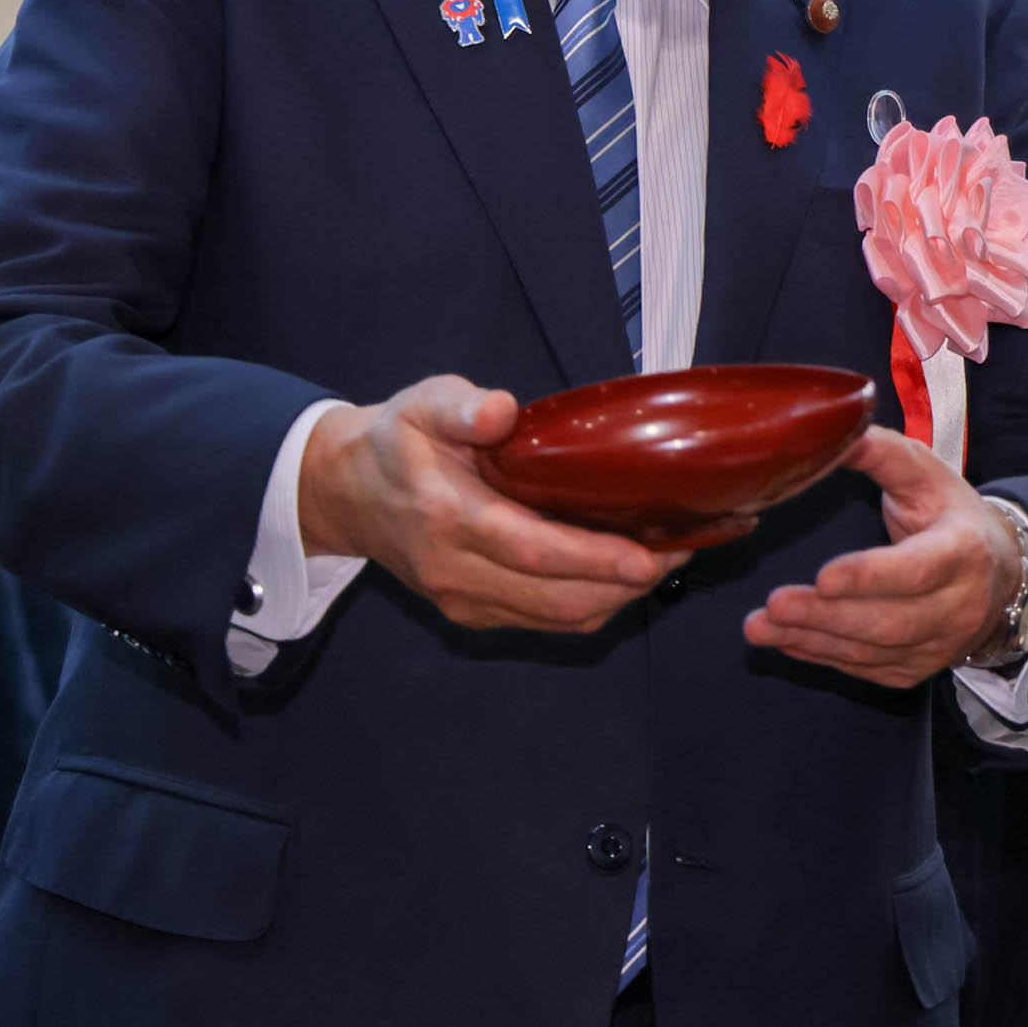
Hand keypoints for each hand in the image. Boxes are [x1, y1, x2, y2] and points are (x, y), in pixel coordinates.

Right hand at [297, 376, 688, 631]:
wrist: (343, 493)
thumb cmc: (396, 442)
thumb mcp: (420, 404)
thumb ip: (459, 406)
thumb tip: (502, 410)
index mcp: (448, 517)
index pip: (532, 551)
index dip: (596, 559)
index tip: (651, 555)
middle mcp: (456, 571)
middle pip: (557, 598)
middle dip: (628, 582)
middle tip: (683, 547)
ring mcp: (464, 601)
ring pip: (558, 618)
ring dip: (618, 597)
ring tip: (667, 557)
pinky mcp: (473, 614)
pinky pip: (545, 622)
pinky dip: (593, 604)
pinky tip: (624, 573)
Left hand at [743, 426, 1018, 687]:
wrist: (999, 574)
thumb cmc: (952, 515)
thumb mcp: (928, 474)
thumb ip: (882, 453)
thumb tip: (831, 432)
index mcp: (964, 550)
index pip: (919, 570)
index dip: (872, 576)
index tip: (823, 576)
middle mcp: (959, 606)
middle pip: (890, 621)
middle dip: (827, 617)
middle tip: (773, 605)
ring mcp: (939, 645)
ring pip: (872, 651)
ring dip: (812, 639)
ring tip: (759, 625)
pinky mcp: (916, 670)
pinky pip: (865, 668)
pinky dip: (820, 655)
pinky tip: (785, 639)